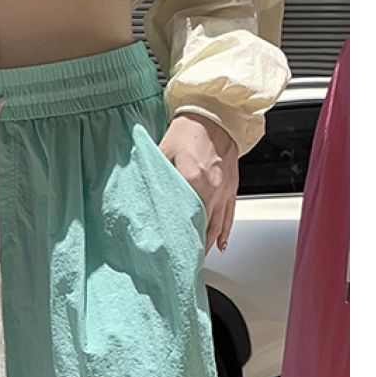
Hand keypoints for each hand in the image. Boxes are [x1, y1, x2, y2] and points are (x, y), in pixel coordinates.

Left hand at [159, 113, 238, 252]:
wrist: (216, 114)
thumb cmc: (188, 131)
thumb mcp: (162, 152)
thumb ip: (155, 176)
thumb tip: (143, 197)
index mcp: (193, 180)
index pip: (184, 216)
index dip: (178, 236)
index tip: (171, 251)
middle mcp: (212, 188)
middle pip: (203, 226)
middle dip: (193, 245)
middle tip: (183, 262)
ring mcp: (224, 189)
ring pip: (218, 224)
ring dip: (208, 242)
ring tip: (199, 259)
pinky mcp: (232, 186)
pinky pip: (230, 214)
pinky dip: (225, 231)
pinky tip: (221, 244)